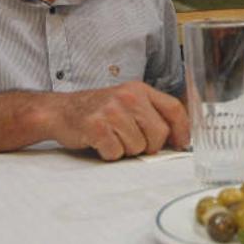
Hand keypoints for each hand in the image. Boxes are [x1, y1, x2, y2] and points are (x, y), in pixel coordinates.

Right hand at [45, 82, 189, 160]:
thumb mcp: (127, 102)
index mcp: (140, 90)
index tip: (182, 144)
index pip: (173, 108)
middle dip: (149, 145)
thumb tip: (176, 139)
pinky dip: (109, 154)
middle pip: (159, 133)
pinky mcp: (97, 126)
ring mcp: (112, 110)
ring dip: (126, 150)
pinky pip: (116, 152)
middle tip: (131, 142)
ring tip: (112, 138)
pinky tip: (100, 142)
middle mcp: (128, 97)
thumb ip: (150, 115)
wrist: (60, 111)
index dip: (182, 129)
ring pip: (138, 146)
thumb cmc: (98, 111)